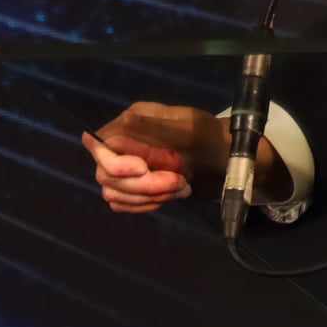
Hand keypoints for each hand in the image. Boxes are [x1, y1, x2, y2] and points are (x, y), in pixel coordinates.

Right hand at [81, 102, 283, 213]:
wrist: (226, 159)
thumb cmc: (210, 138)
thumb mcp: (187, 130)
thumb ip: (149, 129)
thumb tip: (114, 123)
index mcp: (132, 122)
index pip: (100, 145)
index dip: (117, 163)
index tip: (143, 170)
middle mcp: (122, 143)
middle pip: (106, 175)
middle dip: (144, 184)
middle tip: (179, 182)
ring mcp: (125, 167)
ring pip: (113, 192)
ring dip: (149, 196)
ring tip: (182, 187)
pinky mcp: (131, 187)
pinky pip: (122, 204)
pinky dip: (145, 204)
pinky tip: (170, 196)